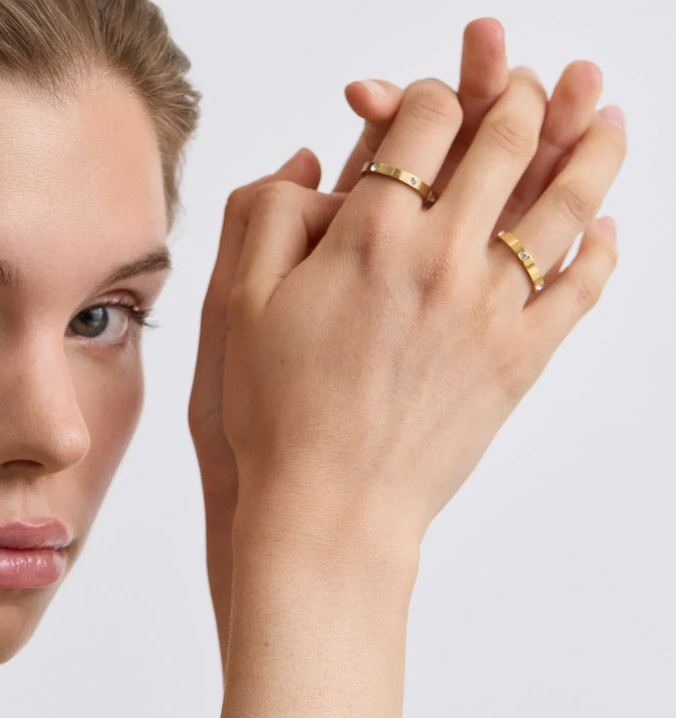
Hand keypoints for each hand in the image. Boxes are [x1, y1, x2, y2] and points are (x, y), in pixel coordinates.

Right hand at [219, 67, 623, 551]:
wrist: (330, 506)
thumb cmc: (276, 415)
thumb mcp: (238, 305)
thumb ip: (267, 214)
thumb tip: (312, 161)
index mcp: (369, 236)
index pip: (427, 119)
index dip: (432, 92)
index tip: (431, 99)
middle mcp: (440, 259)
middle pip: (509, 141)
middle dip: (523, 95)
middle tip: (534, 79)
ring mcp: (490, 310)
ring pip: (566, 202)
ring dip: (595, 146)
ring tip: (610, 115)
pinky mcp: (520, 360)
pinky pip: (581, 288)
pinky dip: (602, 249)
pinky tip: (607, 228)